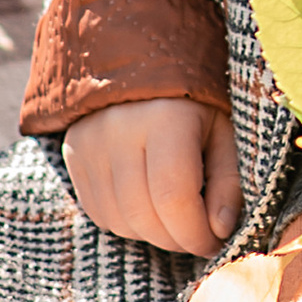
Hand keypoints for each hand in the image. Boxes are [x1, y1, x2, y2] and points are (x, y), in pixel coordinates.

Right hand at [66, 97, 239, 253]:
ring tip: (177, 219)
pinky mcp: (73, 154)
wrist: (145, 58)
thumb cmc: (197, 98)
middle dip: (177, 238)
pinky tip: (150, 207)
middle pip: (143, 214)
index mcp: (165, 117)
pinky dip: (128, 222)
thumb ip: (227, 180)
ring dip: (153, 233)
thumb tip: (220, 229)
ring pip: (118, 219)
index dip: (195, 232)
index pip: (173, 197)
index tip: (215, 242)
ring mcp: (88, 143)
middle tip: (200, 236)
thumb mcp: (225, 130)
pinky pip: (98, 211)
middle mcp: (118, 130)